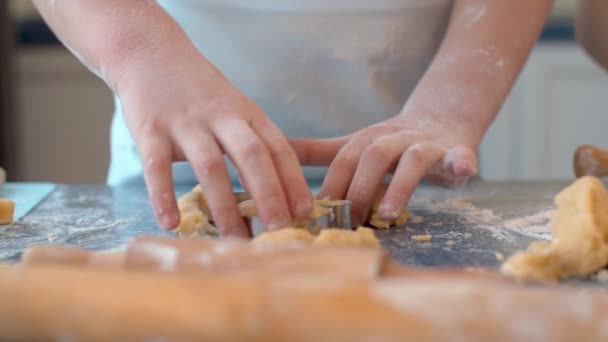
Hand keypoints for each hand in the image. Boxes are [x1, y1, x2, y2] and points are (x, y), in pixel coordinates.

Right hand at [113, 46, 312, 235]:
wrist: (150, 52)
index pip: (278, 148)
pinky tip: (170, 224)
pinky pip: (157, 166)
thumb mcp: (238, 107)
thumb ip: (258, 141)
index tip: (305, 212)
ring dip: (224, 205)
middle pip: (252, 156)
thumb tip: (287, 186)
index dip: (293, 180)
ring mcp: (186, 121)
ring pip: (210, 165)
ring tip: (235, 239)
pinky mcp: (151, 127)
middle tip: (279, 230)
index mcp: (248, 114)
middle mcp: (221, 116)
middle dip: (269, 195)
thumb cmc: (201, 91)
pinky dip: (163, 196)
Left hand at [291, 114, 478, 226]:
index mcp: (366, 140)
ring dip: (401, 184)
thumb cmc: (391, 142)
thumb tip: (277, 151)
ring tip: (390, 213)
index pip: (344, 161)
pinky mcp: (455, 150)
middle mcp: (394, 138)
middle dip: (360, 189)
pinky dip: (461, 162)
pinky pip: (460, 155)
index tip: (319, 216)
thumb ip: (319, 151)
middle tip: (351, 221)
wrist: (440, 119)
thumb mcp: (354, 144)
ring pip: (413, 158)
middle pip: (374, 157)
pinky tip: (463, 171)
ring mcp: (425, 143)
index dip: (331, 186)